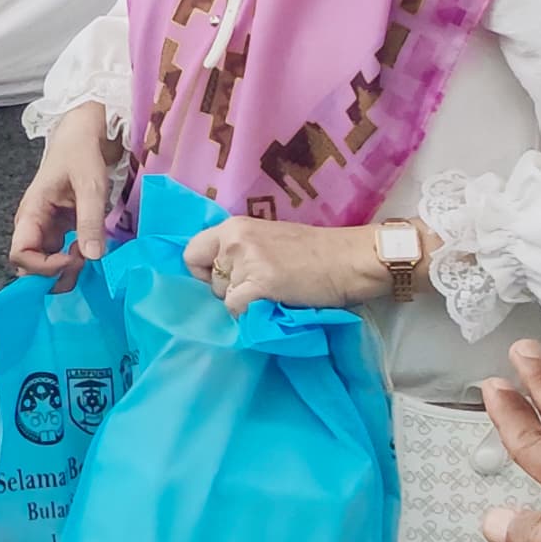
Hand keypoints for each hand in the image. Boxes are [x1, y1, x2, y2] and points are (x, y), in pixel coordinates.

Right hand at [7, 103, 113, 284]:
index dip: (43, 266)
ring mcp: (45, 227)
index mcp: (31, 212)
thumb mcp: (90, 185)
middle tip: (84, 261)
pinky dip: (74, 259)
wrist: (83, 133)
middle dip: (55, 273)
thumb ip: (90, 221)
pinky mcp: (58, 227)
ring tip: (89, 254)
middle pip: (30, 264)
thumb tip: (92, 257)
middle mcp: (33, 224)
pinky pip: (59, 253)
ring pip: (45, 262)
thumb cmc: (81, 153)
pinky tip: (90, 251)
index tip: (72, 259)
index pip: (20, 254)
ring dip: (66, 269)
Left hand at [183, 215, 408, 313]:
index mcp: (233, 226)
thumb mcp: (268, 240)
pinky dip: (252, 314)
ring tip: (274, 294)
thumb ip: (242, 251)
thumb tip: (218, 276)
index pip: (191, 253)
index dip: (205, 272)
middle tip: (262, 287)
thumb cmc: (314, 252)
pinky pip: (237, 309)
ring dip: (244, 302)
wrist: (349, 259)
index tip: (228, 280)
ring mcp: (246, 261)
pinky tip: (275, 305)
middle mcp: (234, 240)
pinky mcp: (260, 284)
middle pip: (210, 281)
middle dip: (230, 290)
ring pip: (224, 297)